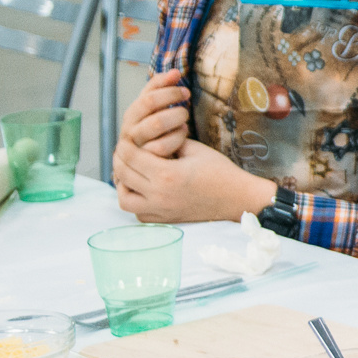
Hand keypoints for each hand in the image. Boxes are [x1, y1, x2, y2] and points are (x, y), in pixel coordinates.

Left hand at [111, 137, 275, 225]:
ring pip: (124, 198)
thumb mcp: (195, 149)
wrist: (237, 198)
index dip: (125, 144)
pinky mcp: (164, 219)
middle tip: (124, 151)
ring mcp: (160, 210)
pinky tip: (141, 189)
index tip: (127, 138)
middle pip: (123, 175)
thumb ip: (168, 143)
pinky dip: (134, 200)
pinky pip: (137, 212)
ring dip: (122, 183)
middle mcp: (159, 195)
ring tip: (129, 171)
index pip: (131, 156)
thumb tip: (148, 139)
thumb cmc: (220, 171)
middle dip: (120, 159)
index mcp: (167, 174)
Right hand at [118, 68, 190, 157]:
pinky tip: (184, 135)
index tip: (184, 86)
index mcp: (132, 115)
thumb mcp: (156, 112)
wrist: (151, 170)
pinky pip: (162, 145)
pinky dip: (176, 137)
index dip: (167, 87)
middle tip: (187, 97)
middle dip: (172, 97)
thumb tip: (175, 71)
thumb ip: (162, 91)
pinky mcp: (144, 162)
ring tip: (185, 119)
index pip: (147, 93)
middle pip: (149, 104)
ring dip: (175, 117)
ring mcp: (136, 146)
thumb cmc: (157, 136)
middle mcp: (129, 129)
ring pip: (155, 122)